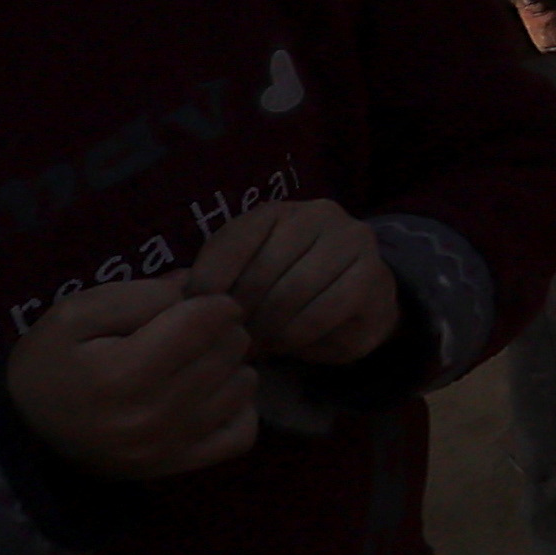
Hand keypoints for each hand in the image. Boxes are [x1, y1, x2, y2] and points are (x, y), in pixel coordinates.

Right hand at [3, 275, 259, 478]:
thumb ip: (138, 293)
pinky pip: (243, 431)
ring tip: (198, 361)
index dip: (211, 302)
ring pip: (244, 386)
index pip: (206, 322)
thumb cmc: (50, 366)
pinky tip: (211, 395)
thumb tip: (196, 288)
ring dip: (230, 365)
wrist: (25, 435)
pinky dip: (238, 408)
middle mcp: (152, 416)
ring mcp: (169, 448)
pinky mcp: (179, 467)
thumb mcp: (75, 313)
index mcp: (123, 373)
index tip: (197, 302)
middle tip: (194, 330)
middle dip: (221, 329)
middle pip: (229, 350)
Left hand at [191, 200, 398, 368]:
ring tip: (263, 343)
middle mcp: (318, 215)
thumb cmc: (290, 289)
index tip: (204, 316)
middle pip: (261, 273)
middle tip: (236, 340)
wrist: (359, 301)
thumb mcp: (249, 275)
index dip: (209, 287)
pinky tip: (293, 342)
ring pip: (292, 293)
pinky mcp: (373, 275)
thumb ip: (218, 279)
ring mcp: (352, 241)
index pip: (231, 243)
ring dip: (271, 329)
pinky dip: (299, 335)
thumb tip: (182, 297)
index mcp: (277, 211)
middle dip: (243, 315)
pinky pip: (322, 312)